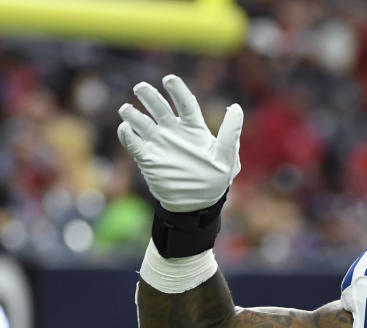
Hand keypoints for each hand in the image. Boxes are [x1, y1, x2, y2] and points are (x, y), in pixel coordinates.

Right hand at [117, 75, 242, 211]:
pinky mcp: (148, 159)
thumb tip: (235, 107)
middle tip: (141, 88)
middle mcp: (174, 132)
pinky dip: (127, 136)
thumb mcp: (227, 158)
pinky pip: (134, 144)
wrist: (198, 203)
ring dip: (133, 115)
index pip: (185, 104)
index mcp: (194, 129)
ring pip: (143, 123)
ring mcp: (160, 144)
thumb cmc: (216, 178)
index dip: (177, 90)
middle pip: (160, 108)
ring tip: (126, 109)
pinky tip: (125, 128)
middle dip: (149, 96)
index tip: (169, 79)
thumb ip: (230, 133)